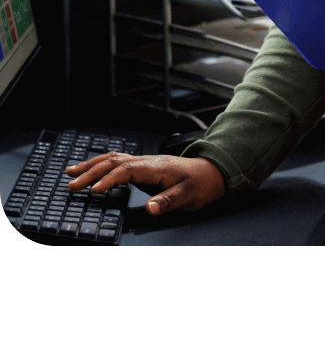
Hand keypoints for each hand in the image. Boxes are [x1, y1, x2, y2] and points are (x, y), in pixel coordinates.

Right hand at [65, 153, 225, 215]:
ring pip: (113, 159)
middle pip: (114, 162)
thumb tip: (150, 208)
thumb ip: (168, 201)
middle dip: (91, 172)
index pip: (127, 170)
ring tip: (70, 172)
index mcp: (157, 167)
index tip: (93, 190)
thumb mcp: (189, 196)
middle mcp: (148, 162)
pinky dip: (101, 165)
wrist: (212, 173)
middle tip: (71, 184)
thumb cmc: (201, 184)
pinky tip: (90, 170)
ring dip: (91, 165)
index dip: (109, 179)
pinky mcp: (143, 167)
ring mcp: (144, 163)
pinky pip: (117, 163)